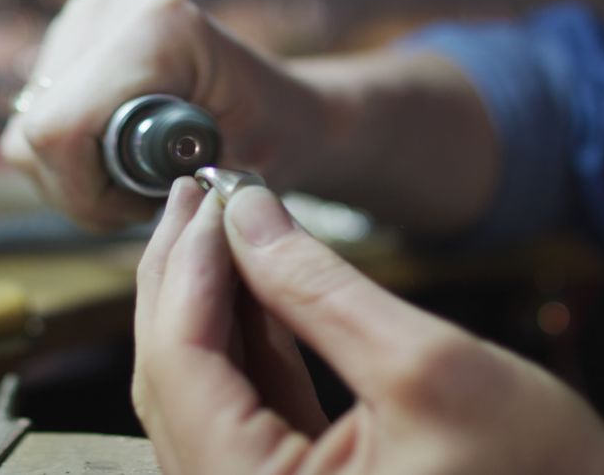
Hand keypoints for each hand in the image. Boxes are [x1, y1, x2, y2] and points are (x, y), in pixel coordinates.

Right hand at [0, 0, 322, 229]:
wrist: (283, 109)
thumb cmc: (272, 143)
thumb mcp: (237, 179)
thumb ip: (175, 189)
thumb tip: (115, 200)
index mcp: (158, 29)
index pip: (60, 130)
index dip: (83, 192)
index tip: (135, 212)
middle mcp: (112, 5)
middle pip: (34, 132)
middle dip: (79, 187)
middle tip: (138, 201)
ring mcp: (87, 12)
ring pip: (26, 130)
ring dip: (72, 173)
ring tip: (134, 178)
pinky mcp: (71, 29)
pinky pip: (35, 115)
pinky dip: (68, 152)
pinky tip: (115, 153)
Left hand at [133, 178, 603, 473]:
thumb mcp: (428, 368)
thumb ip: (319, 286)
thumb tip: (246, 214)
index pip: (181, 367)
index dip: (187, 269)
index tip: (205, 196)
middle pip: (175, 377)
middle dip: (184, 278)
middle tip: (195, 199)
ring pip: (202, 388)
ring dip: (209, 302)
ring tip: (220, 226)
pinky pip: (240, 406)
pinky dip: (245, 339)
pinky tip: (251, 280)